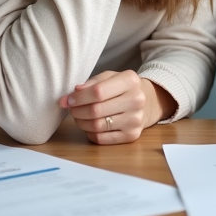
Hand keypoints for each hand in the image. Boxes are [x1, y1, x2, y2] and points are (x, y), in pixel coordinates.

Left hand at [58, 70, 177, 144]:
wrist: (147, 102)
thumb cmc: (122, 88)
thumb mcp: (110, 77)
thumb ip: (92, 83)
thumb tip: (74, 93)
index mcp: (130, 81)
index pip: (98, 92)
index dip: (78, 98)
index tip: (68, 100)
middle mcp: (136, 100)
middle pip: (96, 110)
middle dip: (77, 111)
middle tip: (71, 109)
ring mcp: (135, 119)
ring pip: (97, 126)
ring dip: (82, 122)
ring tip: (79, 117)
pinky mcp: (132, 135)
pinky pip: (102, 138)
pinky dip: (90, 133)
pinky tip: (90, 126)